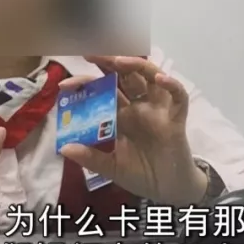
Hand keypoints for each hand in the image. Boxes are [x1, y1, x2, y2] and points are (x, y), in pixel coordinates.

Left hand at [58, 56, 207, 205]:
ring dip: (136, 65)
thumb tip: (64, 148)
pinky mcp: (176, 118)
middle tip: (90, 52)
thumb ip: (91, 157)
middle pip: (124, 75)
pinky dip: (172, 85)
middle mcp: (139, 106)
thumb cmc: (141, 175)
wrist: (166, 191)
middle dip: (108, 62)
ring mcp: (158, 109)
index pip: (102, 90)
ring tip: (119, 60)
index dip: (85, 84)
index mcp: (121, 115)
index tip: (64, 86)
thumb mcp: (111, 167)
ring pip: (149, 76)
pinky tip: (161, 79)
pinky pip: (178, 96)